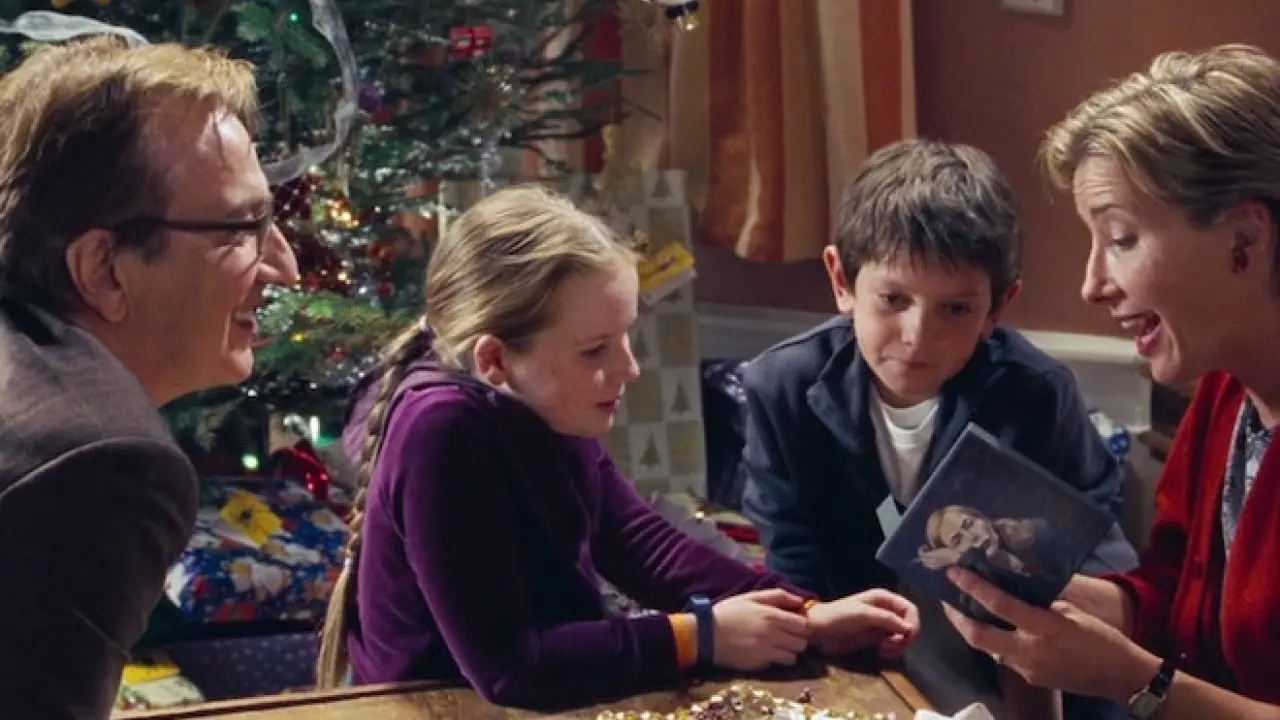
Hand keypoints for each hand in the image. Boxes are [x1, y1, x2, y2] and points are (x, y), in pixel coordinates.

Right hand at [711, 588, 810, 670]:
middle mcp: (773, 634)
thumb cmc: (728, 612)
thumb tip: (800, 600)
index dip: (801, 626)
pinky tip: (765, 653)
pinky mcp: (759, 664)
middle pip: (802, 643)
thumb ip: (777, 595)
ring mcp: (767, 650)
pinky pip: (778, 664)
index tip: (793, 625)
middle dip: (797, 640)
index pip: (803, 625)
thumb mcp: (751, 597)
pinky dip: (775, 660)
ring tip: (777, 647)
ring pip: (793, 657)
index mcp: (773, 615)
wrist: (706, 633)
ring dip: (789, 652)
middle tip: (786, 637)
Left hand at [806, 589, 918, 657]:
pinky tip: (881, 652)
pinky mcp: (877, 639)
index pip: (910, 609)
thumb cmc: (837, 616)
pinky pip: (894, 645)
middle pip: (910, 624)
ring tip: (883, 650)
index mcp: (884, 598)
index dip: (912, 624)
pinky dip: (892, 650)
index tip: (905, 638)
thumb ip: (886, 619)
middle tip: (890, 646)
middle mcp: (886, 610)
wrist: (819, 631)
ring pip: (903, 636)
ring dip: (899, 645)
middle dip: (905, 637)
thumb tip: (909, 628)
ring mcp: (882, 625)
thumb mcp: (862, 614)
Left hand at [942, 568, 1159, 702]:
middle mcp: (1029, 651)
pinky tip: (994, 629)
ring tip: (964, 611)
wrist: (1120, 676)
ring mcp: (1027, 669)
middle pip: (978, 636)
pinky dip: (994, 642)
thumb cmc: (1101, 638)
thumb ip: (1042, 603)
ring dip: (973, 630)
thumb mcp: (1073, 612)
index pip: (999, 605)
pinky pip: (1004, 658)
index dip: (973, 588)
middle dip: (956, 617)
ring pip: (988, 649)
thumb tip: (1017, 588)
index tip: (954, 573)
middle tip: (946, 599)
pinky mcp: (1030, 678)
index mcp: (1043, 628)